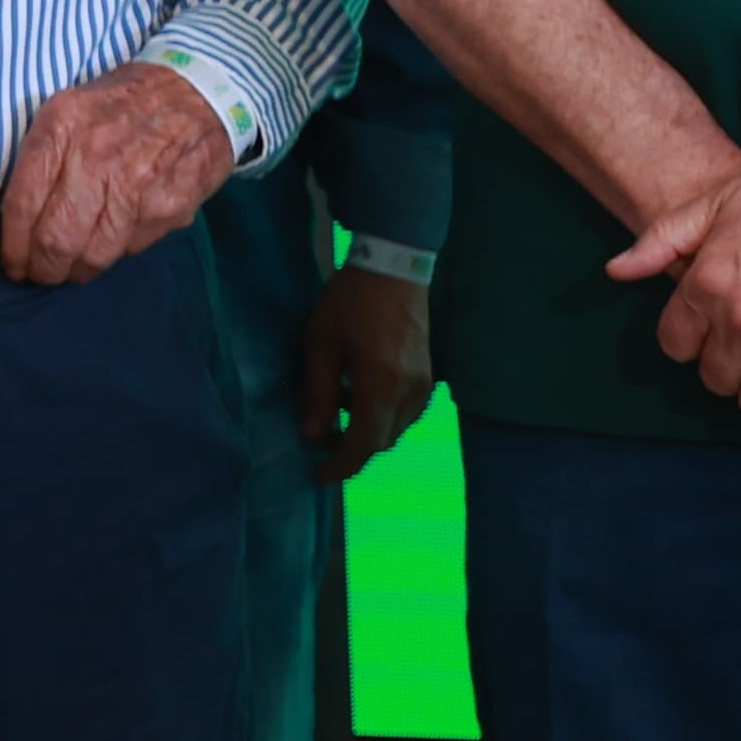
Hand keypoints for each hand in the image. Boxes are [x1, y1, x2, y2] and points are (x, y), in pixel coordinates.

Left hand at [0, 62, 237, 285]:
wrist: (200, 88)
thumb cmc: (127, 101)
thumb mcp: (72, 108)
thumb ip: (46, 156)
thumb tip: (23, 220)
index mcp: (62, 126)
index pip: (22, 204)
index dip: (14, 246)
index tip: (15, 263)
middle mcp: (96, 155)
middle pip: (56, 239)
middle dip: (45, 269)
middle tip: (45, 274)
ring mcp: (136, 182)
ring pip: (95, 254)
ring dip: (81, 270)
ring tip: (78, 267)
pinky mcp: (169, 204)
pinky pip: (132, 247)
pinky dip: (121, 249)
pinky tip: (120, 235)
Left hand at [300, 262, 436, 480]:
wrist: (394, 265)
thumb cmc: (350, 302)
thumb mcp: (321, 345)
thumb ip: (316, 394)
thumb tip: (312, 437)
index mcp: (381, 384)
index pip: (363, 443)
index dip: (340, 465)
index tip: (320, 476)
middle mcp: (409, 390)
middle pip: (382, 440)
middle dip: (352, 448)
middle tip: (322, 439)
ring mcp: (424, 382)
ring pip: (396, 427)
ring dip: (368, 430)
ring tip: (338, 408)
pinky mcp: (428, 373)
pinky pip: (406, 410)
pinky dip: (383, 414)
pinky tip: (361, 392)